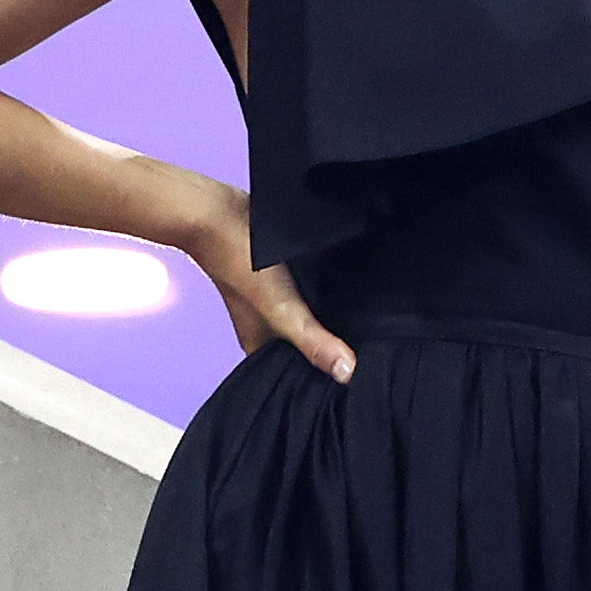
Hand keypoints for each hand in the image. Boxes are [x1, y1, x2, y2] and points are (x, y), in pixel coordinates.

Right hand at [185, 179, 356, 382]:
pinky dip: (323, 294)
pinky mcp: (282, 277)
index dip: (322, 377)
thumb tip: (347, 373)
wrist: (220, 212)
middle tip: (371, 349)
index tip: (358, 378)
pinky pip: (308, 293)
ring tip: (367, 323)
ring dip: (329, 319)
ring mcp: (272, 301)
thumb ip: (312, 340)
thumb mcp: (282, 309)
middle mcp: (266, 326)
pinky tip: (345, 293)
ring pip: (308, 318)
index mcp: (260, 345)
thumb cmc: (239, 262)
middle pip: (304, 345)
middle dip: (330, 346)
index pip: (296, 372)